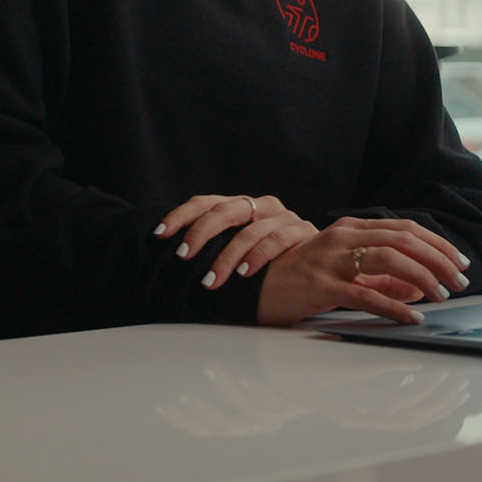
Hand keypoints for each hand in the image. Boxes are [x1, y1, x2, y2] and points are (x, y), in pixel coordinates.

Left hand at [154, 194, 317, 289]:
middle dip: (200, 234)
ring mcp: (283, 216)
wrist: (320, 262)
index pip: (204, 202)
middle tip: (183, 256)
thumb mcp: (240, 249)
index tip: (160, 234)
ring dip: (227, 257)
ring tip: (211, 280)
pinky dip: (259, 257)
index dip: (180, 216)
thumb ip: (216, 246)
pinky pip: (277, 240)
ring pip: (249, 230)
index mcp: (240, 204)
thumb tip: (172, 256)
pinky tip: (245, 274)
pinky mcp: (303, 231)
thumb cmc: (270, 260)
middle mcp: (261, 205)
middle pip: (225, 210)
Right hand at [255, 217, 471, 326]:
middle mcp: (343, 237)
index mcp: (350, 229)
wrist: (256, 289)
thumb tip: (419, 287)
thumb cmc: (301, 279)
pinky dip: (395, 306)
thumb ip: (381, 278)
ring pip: (389, 259)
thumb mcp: (346, 272)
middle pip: (403, 240)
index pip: (404, 229)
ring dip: (423, 277)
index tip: (458, 261)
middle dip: (438, 259)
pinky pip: (366, 294)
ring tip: (441, 295)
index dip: (436, 244)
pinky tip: (411, 316)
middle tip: (460, 280)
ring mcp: (331, 260)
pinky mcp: (322, 285)